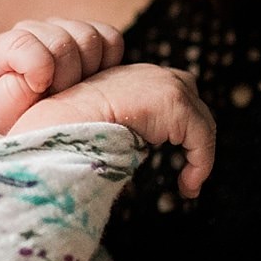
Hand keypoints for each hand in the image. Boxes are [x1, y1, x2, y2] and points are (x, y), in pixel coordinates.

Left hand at [0, 18, 124, 135]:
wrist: (45, 121)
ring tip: (77, 91)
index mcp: (5, 49)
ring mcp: (65, 31)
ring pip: (88, 37)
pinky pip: (111, 39)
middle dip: (66, 76)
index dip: (37, 67)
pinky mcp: (95, 36)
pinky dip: (109, 63)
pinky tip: (94, 81)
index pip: (21, 42)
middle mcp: (34, 33)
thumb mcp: (3, 115)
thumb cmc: (19, 118)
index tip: (41, 90)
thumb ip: (8, 96)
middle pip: (61, 40)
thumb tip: (30, 78)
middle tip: (61, 97)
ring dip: (87, 70)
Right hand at [14, 63, 215, 196]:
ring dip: (199, 153)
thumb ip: (117, 129)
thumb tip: (125, 161)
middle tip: (189, 170)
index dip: (176, 124)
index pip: (167, 91)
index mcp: (128, 76)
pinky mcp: (173, 102)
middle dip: (194, 132)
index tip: (167, 155)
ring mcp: (164, 84)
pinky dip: (201, 163)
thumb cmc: (64, 129)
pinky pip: (201, 135)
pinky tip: (187, 186)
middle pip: (191, 98)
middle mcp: (149, 74)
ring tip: (188, 184)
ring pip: (200, 119)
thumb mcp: (94, 124)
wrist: (59, 120)